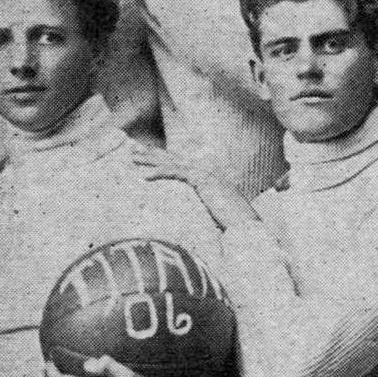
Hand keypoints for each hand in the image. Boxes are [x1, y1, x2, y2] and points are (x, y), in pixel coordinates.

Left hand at [133, 145, 257, 229]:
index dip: (164, 159)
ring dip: (150, 160)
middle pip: (174, 158)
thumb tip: (186, 214)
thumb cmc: (231, 222)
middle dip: (153, 154)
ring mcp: (206, 172)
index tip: (147, 156)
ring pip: (172, 162)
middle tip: (133, 151)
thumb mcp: (212, 210)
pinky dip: (159, 173)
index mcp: (208, 175)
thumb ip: (199, 205)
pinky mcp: (203, 179)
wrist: (245, 225)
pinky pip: (176, 173)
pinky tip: (144, 176)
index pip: (182, 163)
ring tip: (132, 158)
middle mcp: (207, 169)